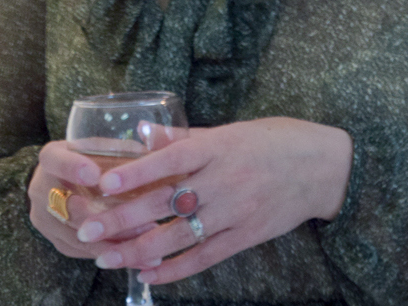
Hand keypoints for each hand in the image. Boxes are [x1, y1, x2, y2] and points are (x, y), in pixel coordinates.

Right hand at [27, 142, 159, 259]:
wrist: (60, 181)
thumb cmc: (89, 159)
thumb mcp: (100, 147)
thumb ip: (122, 149)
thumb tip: (156, 145)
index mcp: (51, 158)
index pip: (56, 161)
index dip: (73, 168)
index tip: (95, 174)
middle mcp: (42, 189)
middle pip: (69, 209)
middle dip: (107, 218)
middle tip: (143, 221)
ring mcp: (45, 219)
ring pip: (79, 236)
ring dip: (116, 242)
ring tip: (151, 244)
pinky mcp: (57, 241)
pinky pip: (84, 252)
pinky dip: (112, 254)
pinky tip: (140, 257)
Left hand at [72, 118, 352, 285]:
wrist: (319, 168)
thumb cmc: (270, 142)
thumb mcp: (228, 131)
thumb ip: (184, 137)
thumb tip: (143, 131)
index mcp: (217, 148)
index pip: (171, 159)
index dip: (137, 173)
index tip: (104, 184)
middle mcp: (223, 181)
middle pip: (166, 202)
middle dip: (123, 220)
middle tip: (87, 231)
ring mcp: (235, 212)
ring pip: (180, 236)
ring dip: (140, 251)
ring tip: (107, 259)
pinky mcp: (245, 237)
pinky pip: (205, 257)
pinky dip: (175, 269)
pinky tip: (148, 276)